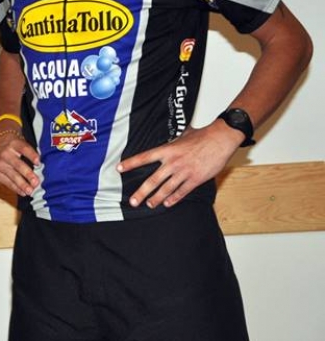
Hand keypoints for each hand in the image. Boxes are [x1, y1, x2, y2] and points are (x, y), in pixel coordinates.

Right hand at [0, 131, 40, 196]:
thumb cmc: (14, 147)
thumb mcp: (21, 143)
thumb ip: (30, 152)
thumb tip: (43, 165)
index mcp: (14, 144)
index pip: (24, 149)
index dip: (31, 155)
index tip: (38, 162)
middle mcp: (5, 153)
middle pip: (18, 164)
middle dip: (27, 174)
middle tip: (36, 182)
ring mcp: (0, 164)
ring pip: (12, 175)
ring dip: (22, 184)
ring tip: (30, 191)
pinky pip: (7, 182)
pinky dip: (16, 188)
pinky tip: (23, 192)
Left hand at [118, 122, 242, 208]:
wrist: (221, 139)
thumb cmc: (202, 135)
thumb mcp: (182, 136)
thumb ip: (172, 143)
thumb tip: (166, 143)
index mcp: (167, 149)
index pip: (144, 157)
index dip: (130, 163)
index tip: (119, 169)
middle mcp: (173, 162)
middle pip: (153, 180)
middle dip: (141, 192)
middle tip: (133, 201)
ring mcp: (184, 172)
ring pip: (166, 189)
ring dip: (156, 198)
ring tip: (149, 204)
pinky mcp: (196, 179)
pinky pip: (182, 192)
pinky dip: (174, 198)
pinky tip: (167, 203)